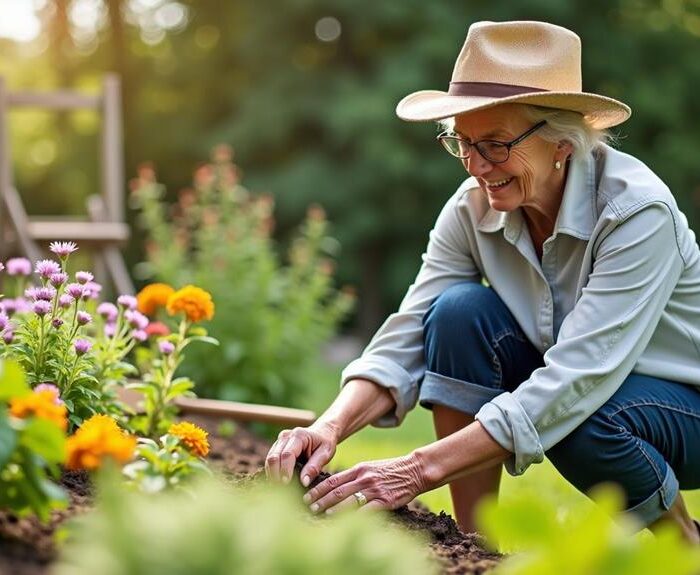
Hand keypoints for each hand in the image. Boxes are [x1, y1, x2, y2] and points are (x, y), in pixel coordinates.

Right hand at [265, 423, 338, 485]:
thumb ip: (314, 467)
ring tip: (278, 487)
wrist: (322, 431)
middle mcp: (286, 436)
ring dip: (272, 473)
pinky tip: (277, 480)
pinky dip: (272, 470)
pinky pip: (270, 459)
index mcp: (299, 436)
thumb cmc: (325, 442)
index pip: (287, 454)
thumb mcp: (325, 454)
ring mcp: (280, 440)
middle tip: (281, 488)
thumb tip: (303, 482)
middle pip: (274, 456)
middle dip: (275, 474)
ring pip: (269, 458)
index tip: (286, 483)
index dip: (285, 470)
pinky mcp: (277, 445)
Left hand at [302, 453, 427, 513]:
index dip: (318, 488)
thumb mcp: (370, 467)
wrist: (413, 470)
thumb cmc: (390, 470)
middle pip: (337, 490)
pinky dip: (354, 516)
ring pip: (348, 499)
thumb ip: (354, 476)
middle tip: (308, 507)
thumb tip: (335, 486)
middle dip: (321, 499)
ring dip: (333, 507)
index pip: (333, 480)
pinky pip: (366, 510)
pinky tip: (344, 521)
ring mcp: (374, 489)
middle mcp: (364, 478)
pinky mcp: (385, 501)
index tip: (307, 496)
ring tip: (322, 514)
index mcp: (359, 469)